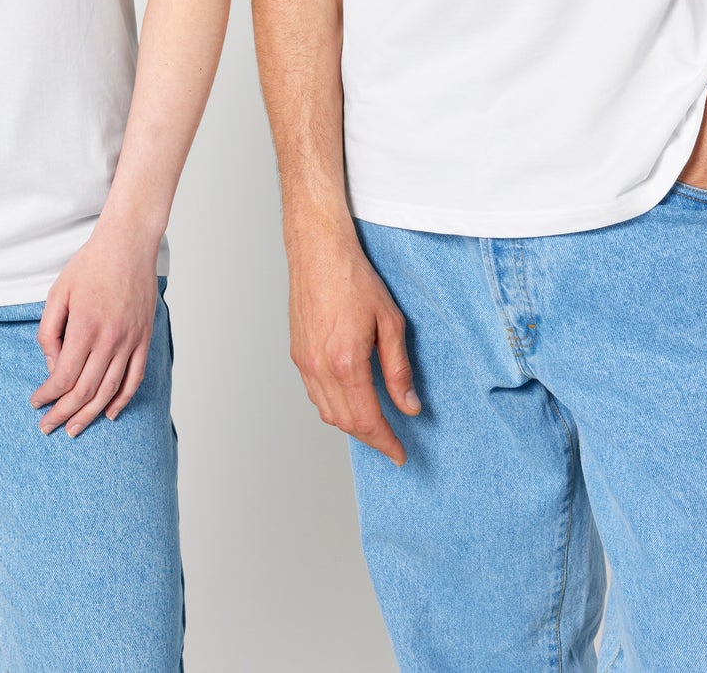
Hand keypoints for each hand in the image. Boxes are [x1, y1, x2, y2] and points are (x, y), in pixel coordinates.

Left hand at [31, 223, 158, 438]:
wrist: (129, 243)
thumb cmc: (90, 265)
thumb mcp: (57, 293)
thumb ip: (49, 332)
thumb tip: (52, 366)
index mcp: (85, 327)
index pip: (63, 377)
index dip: (48, 396)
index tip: (36, 403)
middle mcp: (110, 339)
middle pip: (85, 391)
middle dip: (63, 414)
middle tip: (48, 427)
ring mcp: (131, 340)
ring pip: (109, 390)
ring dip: (90, 414)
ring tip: (74, 429)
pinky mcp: (144, 338)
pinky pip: (135, 377)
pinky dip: (123, 399)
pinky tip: (109, 412)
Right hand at [286, 217, 418, 465]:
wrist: (319, 250)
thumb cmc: (354, 277)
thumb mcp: (390, 321)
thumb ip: (399, 369)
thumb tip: (409, 405)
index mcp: (345, 362)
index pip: (367, 420)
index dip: (385, 442)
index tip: (399, 454)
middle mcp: (320, 368)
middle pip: (345, 423)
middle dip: (371, 438)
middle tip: (392, 443)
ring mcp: (304, 362)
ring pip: (326, 412)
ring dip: (351, 425)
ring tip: (374, 424)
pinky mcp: (297, 353)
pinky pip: (314, 394)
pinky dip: (333, 406)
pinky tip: (349, 399)